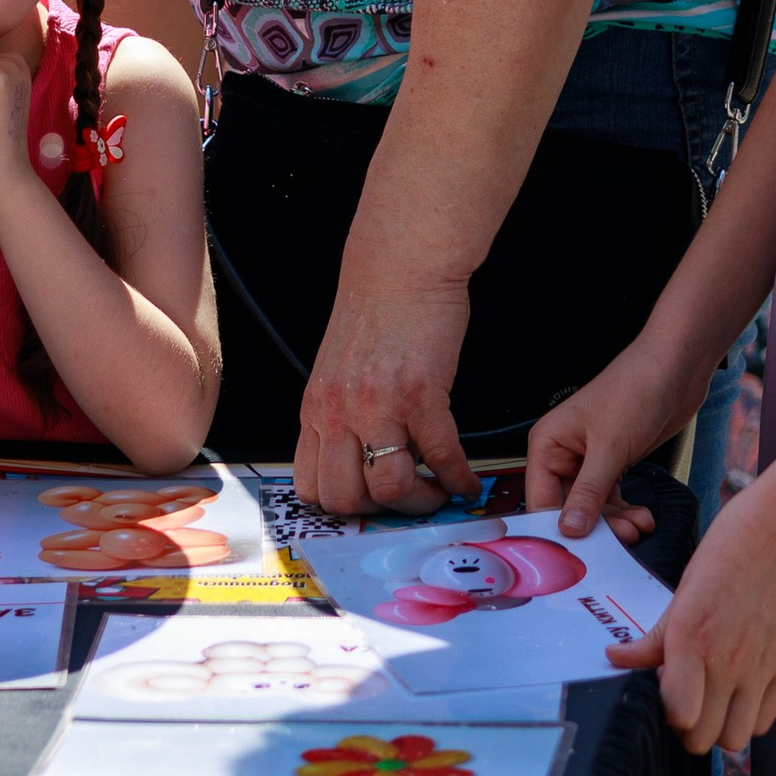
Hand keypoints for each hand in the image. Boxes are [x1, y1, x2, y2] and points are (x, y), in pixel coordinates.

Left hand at [293, 271, 477, 515]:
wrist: (402, 263)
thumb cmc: (375, 308)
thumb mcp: (338, 368)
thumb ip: (343, 413)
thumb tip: (368, 457)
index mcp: (317, 407)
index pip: (310, 485)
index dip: (341, 506)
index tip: (367, 505)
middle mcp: (340, 412)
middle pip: (346, 498)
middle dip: (380, 512)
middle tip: (406, 501)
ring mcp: (379, 405)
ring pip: (390, 488)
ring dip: (420, 500)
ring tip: (437, 490)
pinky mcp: (421, 393)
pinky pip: (440, 455)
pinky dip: (457, 476)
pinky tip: (465, 478)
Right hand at [528, 334, 704, 541]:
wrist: (676, 369)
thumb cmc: (635, 389)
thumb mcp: (610, 446)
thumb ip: (589, 492)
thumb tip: (569, 530)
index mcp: (548, 443)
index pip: (541, 500)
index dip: (557, 529)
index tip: (577, 554)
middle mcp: (563, 453)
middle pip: (568, 508)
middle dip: (595, 527)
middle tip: (621, 540)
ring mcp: (589, 459)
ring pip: (593, 508)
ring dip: (616, 523)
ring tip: (639, 526)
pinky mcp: (613, 463)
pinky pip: (611, 499)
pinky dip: (626, 511)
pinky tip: (642, 517)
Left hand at [607, 463, 775, 757]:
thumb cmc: (735, 542)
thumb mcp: (686, 584)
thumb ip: (656, 635)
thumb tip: (616, 658)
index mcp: (692, 635)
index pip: (677, 715)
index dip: (664, 710)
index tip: (663, 687)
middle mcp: (727, 659)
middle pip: (702, 738)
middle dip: (687, 725)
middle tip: (685, 694)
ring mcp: (763, 668)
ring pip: (735, 739)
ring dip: (719, 726)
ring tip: (713, 695)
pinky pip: (765, 721)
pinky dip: (749, 716)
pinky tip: (741, 688)